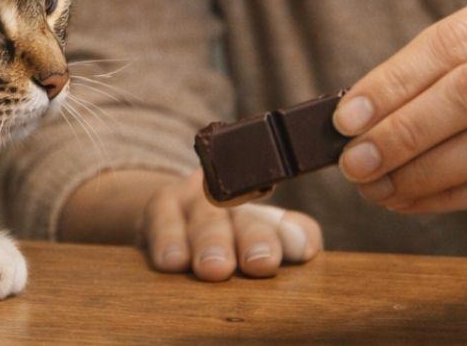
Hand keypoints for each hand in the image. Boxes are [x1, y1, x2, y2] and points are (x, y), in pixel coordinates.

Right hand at [138, 170, 322, 280]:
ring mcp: (195, 198)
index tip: (301, 252)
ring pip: (205, 217)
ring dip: (210, 242)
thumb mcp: (259, 243)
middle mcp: (234, 198)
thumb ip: (289, 241)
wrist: (170, 217)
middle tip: (261, 263)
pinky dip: (166, 241)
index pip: (288, 224)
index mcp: (268, 213)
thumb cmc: (226, 239)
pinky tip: (169, 261)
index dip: (292, 235)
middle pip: (246, 217)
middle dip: (253, 239)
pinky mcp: (160, 205)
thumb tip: (306, 247)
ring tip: (214, 268)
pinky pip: (162, 220)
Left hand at [334, 0, 466, 213]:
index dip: (393, 82)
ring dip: (423, 172)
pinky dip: (454, 196)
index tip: (346, 118)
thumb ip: (443, 67)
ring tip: (378, 187)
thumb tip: (358, 114)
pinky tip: (416, 200)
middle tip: (355, 162)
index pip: (454, 41)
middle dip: (402, 132)